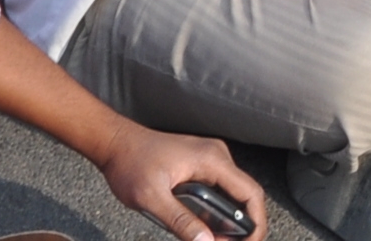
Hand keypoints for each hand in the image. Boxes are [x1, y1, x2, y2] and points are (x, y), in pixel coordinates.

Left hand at [98, 122, 267, 240]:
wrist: (115, 142)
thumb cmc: (130, 162)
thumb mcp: (152, 198)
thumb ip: (180, 222)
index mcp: (211, 160)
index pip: (250, 193)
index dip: (255, 224)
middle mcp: (216, 157)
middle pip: (244, 196)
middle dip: (241, 228)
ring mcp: (208, 161)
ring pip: (231, 196)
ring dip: (227, 222)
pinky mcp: (199, 167)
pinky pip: (217, 192)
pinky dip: (216, 214)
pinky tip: (201, 228)